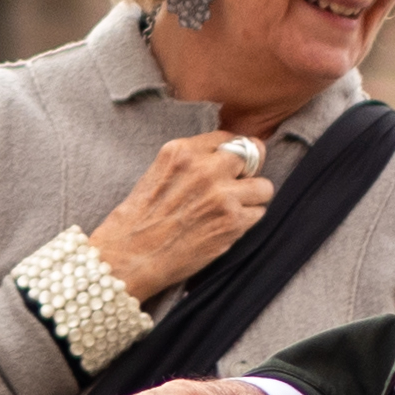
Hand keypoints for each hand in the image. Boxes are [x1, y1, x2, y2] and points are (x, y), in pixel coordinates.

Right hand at [85, 134, 276, 301]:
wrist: (131, 257)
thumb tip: (225, 158)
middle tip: (237, 186)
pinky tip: (224, 227)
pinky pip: (258, 214)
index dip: (232, 154)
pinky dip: (246, 222)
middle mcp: (204, 168)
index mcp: (182, 151)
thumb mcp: (157, 172)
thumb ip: (190, 161)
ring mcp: (222, 195)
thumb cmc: (138, 219)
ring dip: (252, 199)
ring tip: (230, 210)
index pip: (229, 137)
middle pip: (252, 154)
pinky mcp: (232, 221)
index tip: (230, 166)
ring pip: (263, 187)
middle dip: (248, 170)